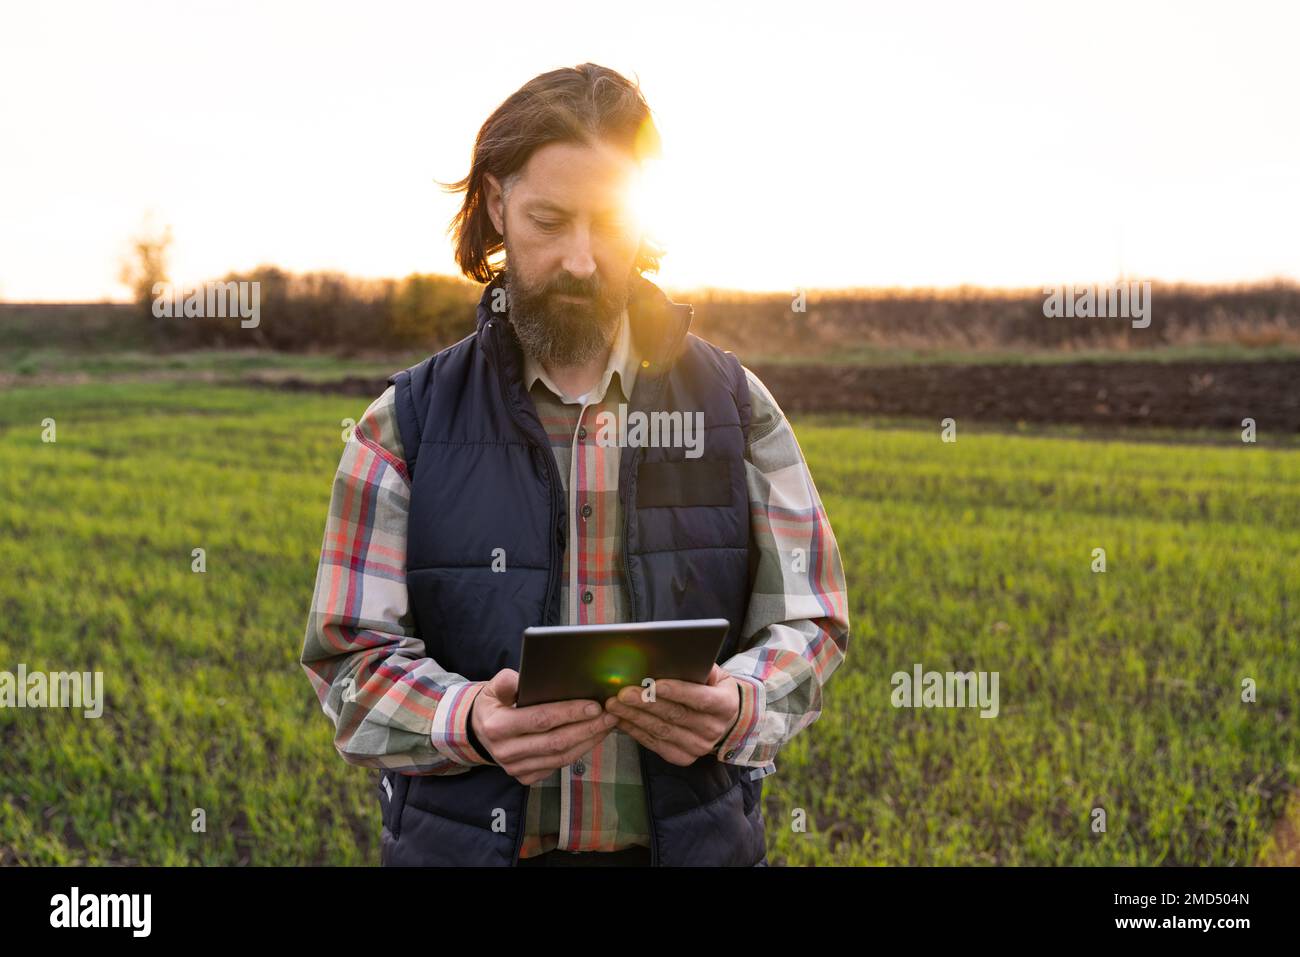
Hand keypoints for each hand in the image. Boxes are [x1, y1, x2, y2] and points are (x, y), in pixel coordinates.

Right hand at [469, 668, 617, 785]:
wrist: (479, 733)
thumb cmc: (493, 705)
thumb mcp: (491, 688)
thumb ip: (505, 681)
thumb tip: (523, 679)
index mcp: (497, 726)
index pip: (540, 719)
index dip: (569, 713)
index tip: (594, 705)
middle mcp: (505, 751)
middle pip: (555, 742)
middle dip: (587, 728)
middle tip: (610, 715)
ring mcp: (515, 768)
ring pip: (561, 758)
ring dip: (588, 741)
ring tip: (607, 725)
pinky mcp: (525, 777)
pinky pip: (558, 766)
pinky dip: (579, 752)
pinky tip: (593, 737)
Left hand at [604, 664, 741, 766]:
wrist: (722, 720)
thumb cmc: (712, 689)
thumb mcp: (714, 674)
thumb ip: (698, 665)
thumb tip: (672, 654)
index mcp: (725, 705)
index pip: (700, 698)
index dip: (677, 691)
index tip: (653, 683)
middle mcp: (714, 729)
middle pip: (675, 715)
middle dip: (646, 703)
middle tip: (623, 692)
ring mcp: (698, 746)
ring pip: (661, 730)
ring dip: (635, 717)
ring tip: (615, 704)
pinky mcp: (682, 757)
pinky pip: (655, 744)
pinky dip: (635, 731)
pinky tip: (621, 719)